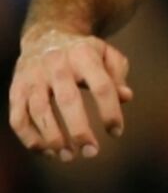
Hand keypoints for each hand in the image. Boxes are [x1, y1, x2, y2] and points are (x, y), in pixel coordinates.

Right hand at [9, 27, 132, 160]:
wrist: (46, 35)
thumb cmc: (85, 53)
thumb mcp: (106, 55)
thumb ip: (118, 75)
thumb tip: (126, 97)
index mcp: (84, 55)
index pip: (101, 86)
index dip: (110, 111)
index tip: (116, 132)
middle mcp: (56, 65)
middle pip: (67, 100)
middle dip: (80, 130)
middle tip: (91, 153)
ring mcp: (33, 77)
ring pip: (38, 111)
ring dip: (53, 138)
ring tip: (69, 156)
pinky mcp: (16, 89)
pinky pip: (18, 118)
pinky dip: (30, 138)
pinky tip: (47, 152)